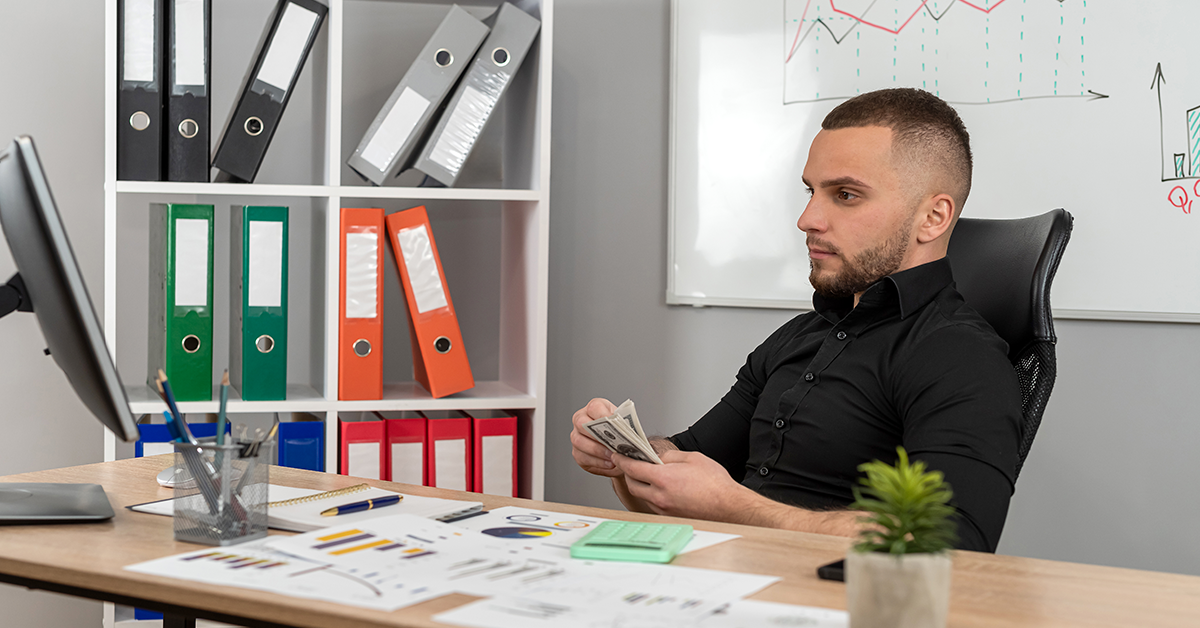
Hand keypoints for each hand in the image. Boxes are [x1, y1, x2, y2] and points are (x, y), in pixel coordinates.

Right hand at [570, 398, 620, 476]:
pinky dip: (597, 462)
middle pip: (581, 423)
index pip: (594, 407)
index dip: (603, 415)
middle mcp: (582, 419)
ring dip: (597, 451)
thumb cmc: (622, 435)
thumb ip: (624, 426)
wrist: (620, 451)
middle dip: (597, 435)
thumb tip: (627, 431)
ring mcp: (577, 436)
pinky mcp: (577, 453)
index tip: (614, 424)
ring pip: (579, 441)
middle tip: (612, 445)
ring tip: (612, 457)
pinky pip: (583, 457)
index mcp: (595, 408)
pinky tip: (609, 464)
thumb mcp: (625, 426)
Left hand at [612, 449, 750, 519]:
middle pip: (632, 484)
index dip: (622, 460)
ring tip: (648, 474)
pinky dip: (651, 494)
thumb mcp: (691, 458)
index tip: (617, 455)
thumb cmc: (715, 483)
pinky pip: (652, 503)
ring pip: (642, 495)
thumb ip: (669, 457)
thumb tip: (656, 458)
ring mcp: (663, 508)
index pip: (633, 468)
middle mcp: (660, 496)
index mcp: (663, 479)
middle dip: (628, 473)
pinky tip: (660, 487)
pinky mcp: (669, 516)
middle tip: (631, 463)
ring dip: (640, 484)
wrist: (728, 506)